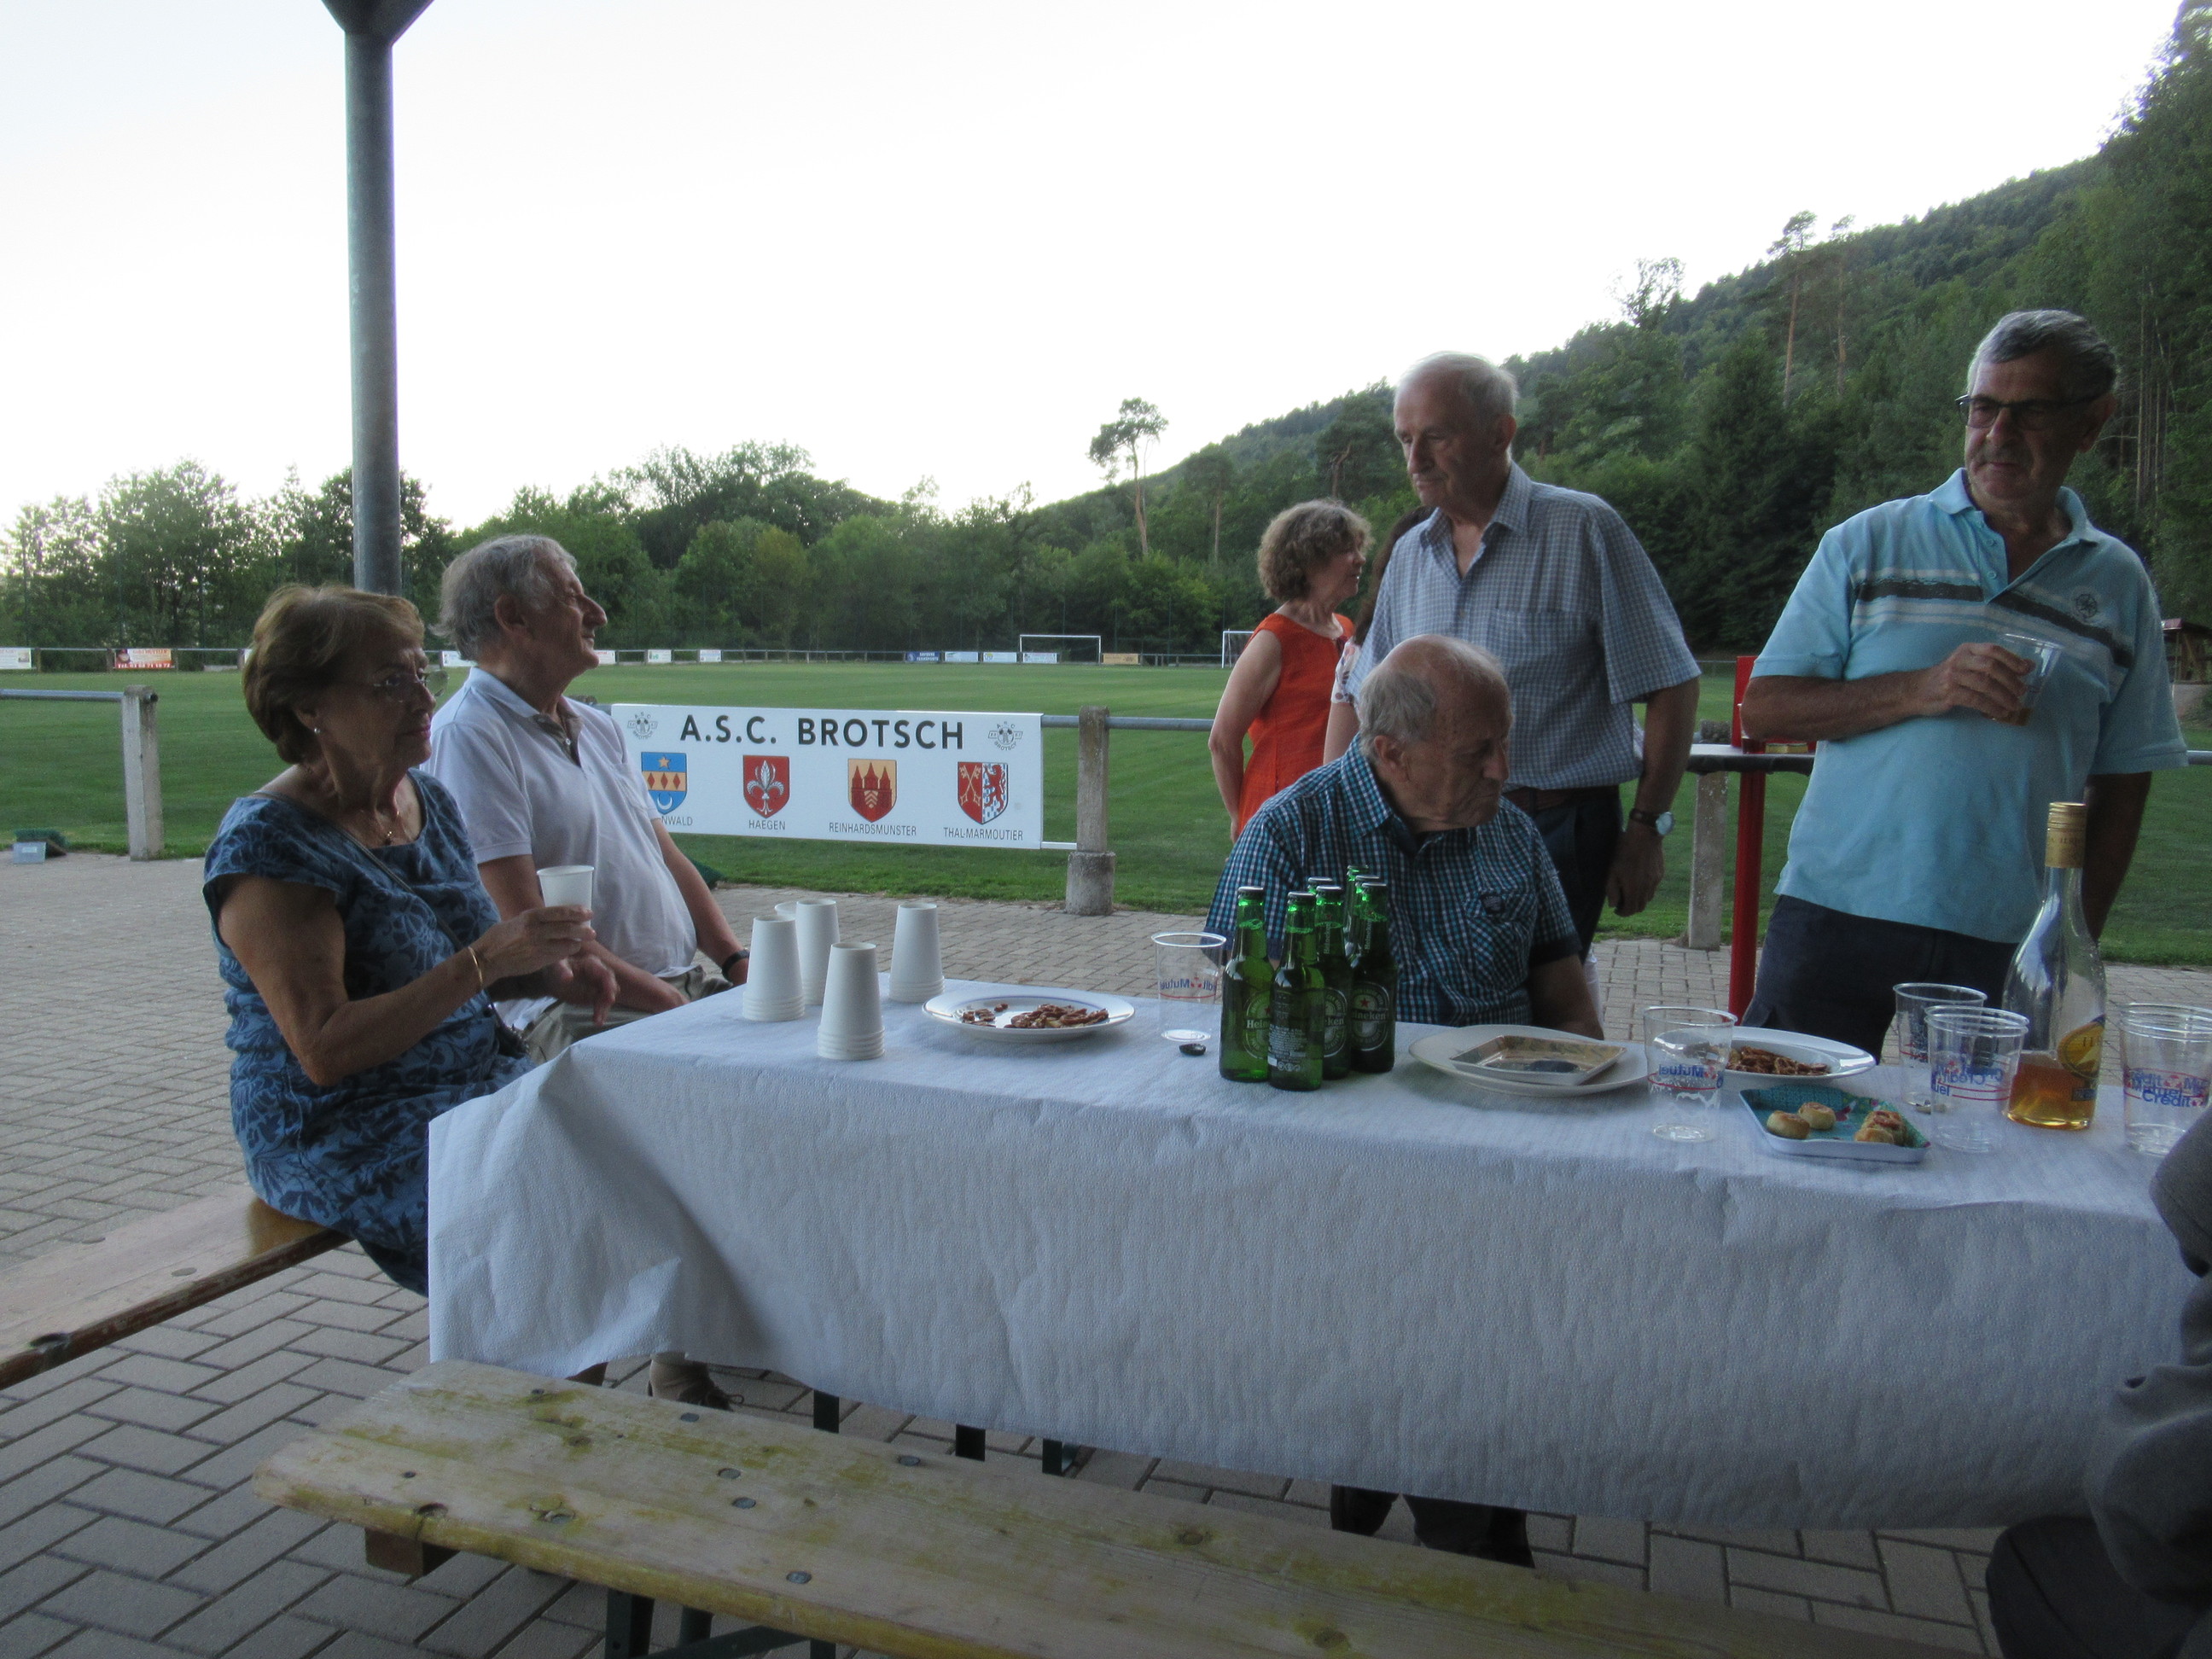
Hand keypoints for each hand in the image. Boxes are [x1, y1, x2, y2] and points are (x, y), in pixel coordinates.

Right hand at [472, 904, 595, 982]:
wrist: (487, 958)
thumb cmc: (499, 937)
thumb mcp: (517, 920)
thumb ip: (535, 919)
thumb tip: (554, 917)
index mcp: (531, 917)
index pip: (560, 912)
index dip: (577, 912)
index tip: (588, 913)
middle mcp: (536, 931)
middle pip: (567, 929)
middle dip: (583, 930)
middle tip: (592, 932)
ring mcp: (538, 948)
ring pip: (566, 945)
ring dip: (576, 944)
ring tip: (580, 942)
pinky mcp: (539, 961)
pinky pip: (558, 957)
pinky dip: (565, 953)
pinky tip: (568, 951)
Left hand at [547, 954, 618, 1024]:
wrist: (553, 979)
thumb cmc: (555, 969)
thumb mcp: (556, 967)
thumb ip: (562, 971)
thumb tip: (568, 977)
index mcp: (593, 964)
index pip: (606, 974)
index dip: (610, 986)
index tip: (610, 999)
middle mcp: (600, 974)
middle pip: (611, 987)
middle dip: (607, 1000)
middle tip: (601, 1012)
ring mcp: (599, 985)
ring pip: (607, 998)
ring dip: (604, 1009)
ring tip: (597, 1021)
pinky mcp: (596, 996)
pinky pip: (602, 1005)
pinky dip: (601, 1013)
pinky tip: (598, 1021)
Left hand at [1606, 825, 1664, 915]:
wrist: (1644, 835)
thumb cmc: (1624, 852)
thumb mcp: (1612, 871)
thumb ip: (1612, 890)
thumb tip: (1613, 905)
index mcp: (1634, 890)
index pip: (1630, 911)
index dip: (1622, 913)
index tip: (1616, 909)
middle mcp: (1647, 888)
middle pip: (1640, 907)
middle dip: (1630, 907)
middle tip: (1622, 901)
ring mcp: (1655, 881)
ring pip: (1648, 898)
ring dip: (1639, 898)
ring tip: (1630, 890)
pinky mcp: (1660, 873)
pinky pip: (1653, 887)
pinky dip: (1646, 889)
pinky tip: (1639, 879)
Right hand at [1916, 643, 2029, 722]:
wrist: (1916, 690)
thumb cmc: (1948, 677)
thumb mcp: (1969, 664)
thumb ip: (1994, 664)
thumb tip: (2028, 666)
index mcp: (1967, 649)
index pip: (1993, 650)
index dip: (2012, 659)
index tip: (2026, 670)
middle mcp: (1959, 660)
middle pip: (1990, 666)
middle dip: (2010, 680)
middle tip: (2022, 692)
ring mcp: (1952, 676)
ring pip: (1985, 684)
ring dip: (2003, 696)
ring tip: (2014, 706)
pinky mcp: (1949, 694)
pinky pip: (1975, 700)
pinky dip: (1991, 707)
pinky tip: (2000, 713)